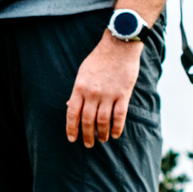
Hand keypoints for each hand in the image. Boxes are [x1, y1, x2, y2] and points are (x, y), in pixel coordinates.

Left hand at [65, 31, 142, 147]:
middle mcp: (92, 93)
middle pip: (87, 120)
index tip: (72, 139)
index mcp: (79, 87)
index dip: (71, 128)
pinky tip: (115, 134)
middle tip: (88, 144)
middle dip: (87, 135)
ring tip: (102, 140)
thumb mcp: (82, 72)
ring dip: (101, 134)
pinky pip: (119, 116)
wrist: (119, 46)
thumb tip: (69, 106)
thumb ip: (77, 90)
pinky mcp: (123, 94)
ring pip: (103, 121)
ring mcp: (108, 94)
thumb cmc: (99, 59)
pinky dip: (117, 127)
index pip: (72, 113)